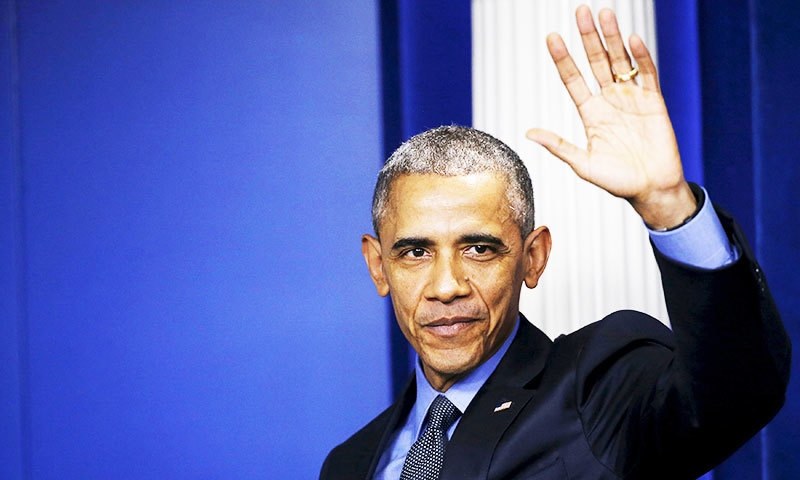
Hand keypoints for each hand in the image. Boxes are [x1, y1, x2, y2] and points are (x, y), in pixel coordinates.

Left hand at [525, 5, 695, 229]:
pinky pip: (647, 74)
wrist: (651, 190)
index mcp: (590, 113)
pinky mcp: (654, 102)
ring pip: (620, 61)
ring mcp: (632, 99)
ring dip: (612, 38)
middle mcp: (609, 101)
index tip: (552, 37)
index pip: (573, 79)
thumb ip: (559, 146)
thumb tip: (529, 133)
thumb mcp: (582, 164)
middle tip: (580, 11)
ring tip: (604, 14)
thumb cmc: (617, 181)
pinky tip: (631, 39)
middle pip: (596, 62)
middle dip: (588, 37)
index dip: (563, 58)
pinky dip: (641, 57)